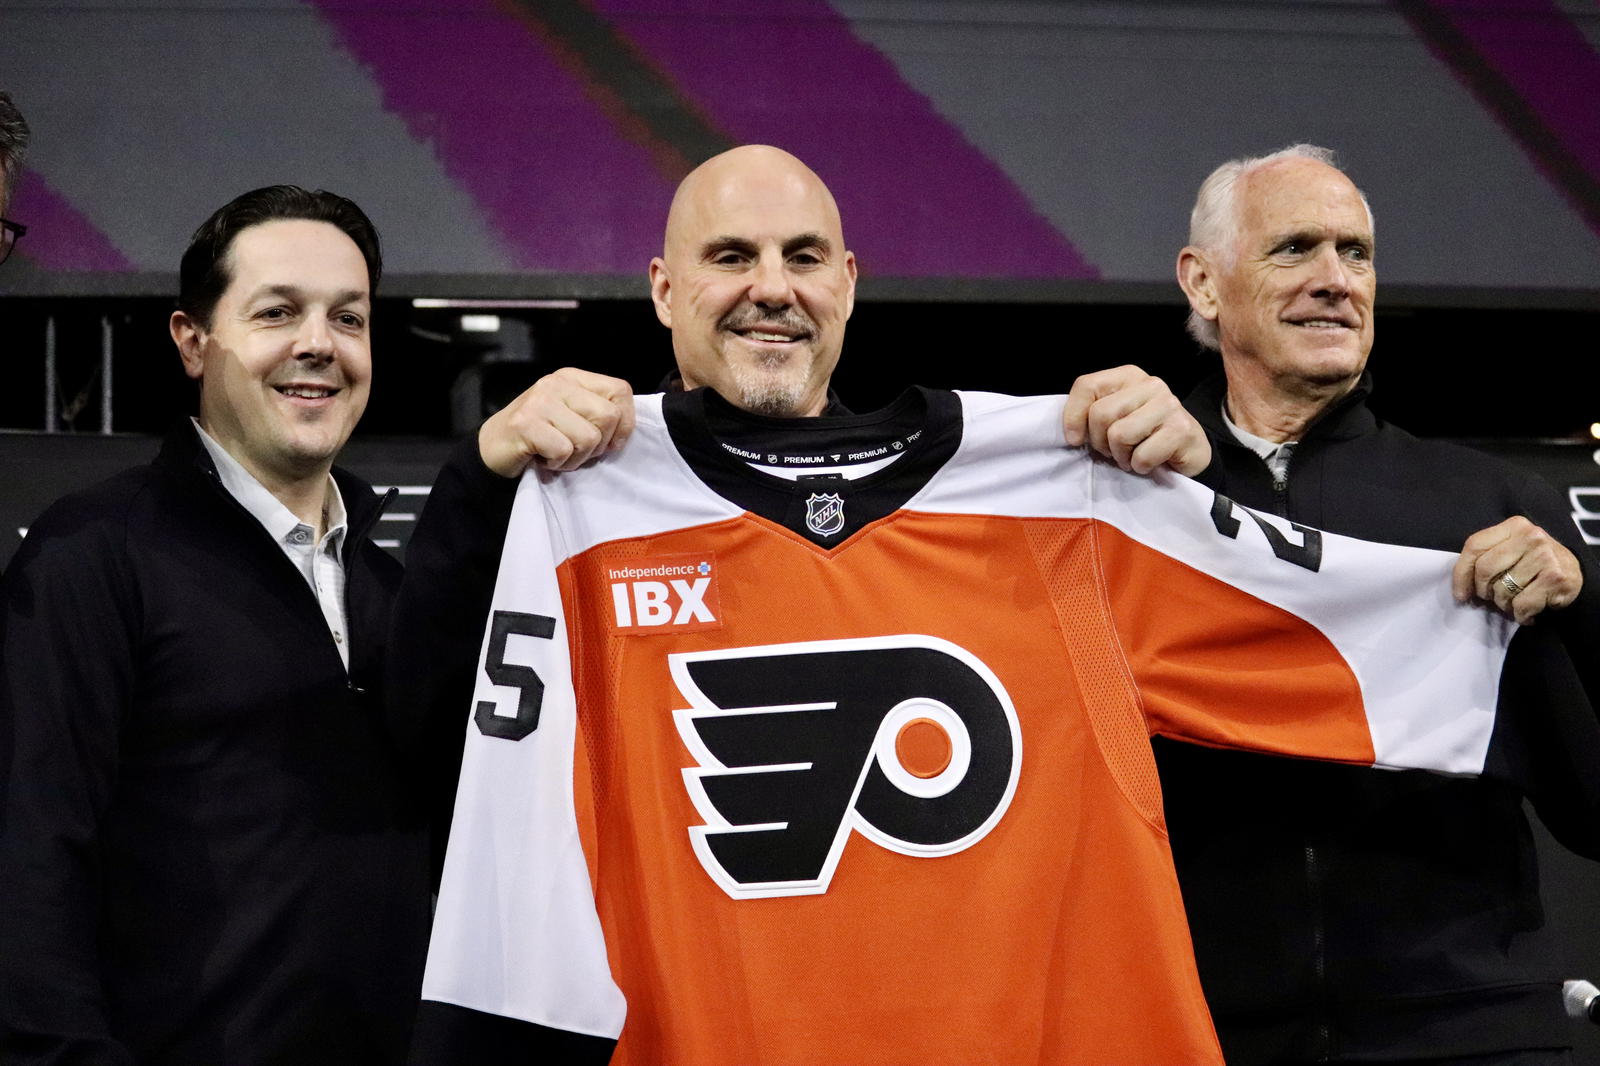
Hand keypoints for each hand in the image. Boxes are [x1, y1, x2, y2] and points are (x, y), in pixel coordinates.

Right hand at [477, 367, 636, 475]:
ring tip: (557, 454)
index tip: (610, 443)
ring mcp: (540, 401)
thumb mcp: (572, 415)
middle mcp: (557, 383)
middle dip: (599, 445)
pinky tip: (542, 458)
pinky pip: (563, 451)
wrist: (493, 447)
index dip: (625, 423)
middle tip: (577, 451)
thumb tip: (627, 428)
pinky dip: (557, 464)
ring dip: (576, 458)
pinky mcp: (525, 423)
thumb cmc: (540, 436)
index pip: (621, 391)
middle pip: (608, 416)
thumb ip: (598, 414)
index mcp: (573, 378)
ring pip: (588, 437)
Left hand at [1061, 365, 1210, 475]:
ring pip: (1119, 435)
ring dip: (1121, 457)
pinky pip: (1142, 456)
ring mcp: (1168, 405)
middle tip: (1114, 451)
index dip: (1073, 416)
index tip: (1075, 440)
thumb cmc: (1145, 436)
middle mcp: (1150, 384)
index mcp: (1129, 376)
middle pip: (1100, 414)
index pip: (1087, 385)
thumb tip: (1072, 434)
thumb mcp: (1116, 418)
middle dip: (1100, 442)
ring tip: (1132, 456)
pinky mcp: (1181, 429)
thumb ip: (1093, 414)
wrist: (1190, 451)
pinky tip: (1151, 462)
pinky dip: (1140, 467)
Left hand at [1452, 516, 1582, 623]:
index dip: (1461, 573)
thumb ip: (1487, 556)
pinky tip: (1527, 612)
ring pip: (1502, 589)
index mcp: (1514, 526)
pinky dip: (1520, 614)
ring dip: (1503, 604)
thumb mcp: (1512, 549)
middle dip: (1483, 591)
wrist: (1574, 573)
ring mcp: (1545, 557)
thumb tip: (1461, 588)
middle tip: (1491, 598)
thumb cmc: (1533, 562)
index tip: (1460, 593)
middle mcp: (1531, 537)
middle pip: (1485, 569)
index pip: (1474, 546)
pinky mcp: (1555, 578)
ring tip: (1513, 601)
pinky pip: (1521, 604)